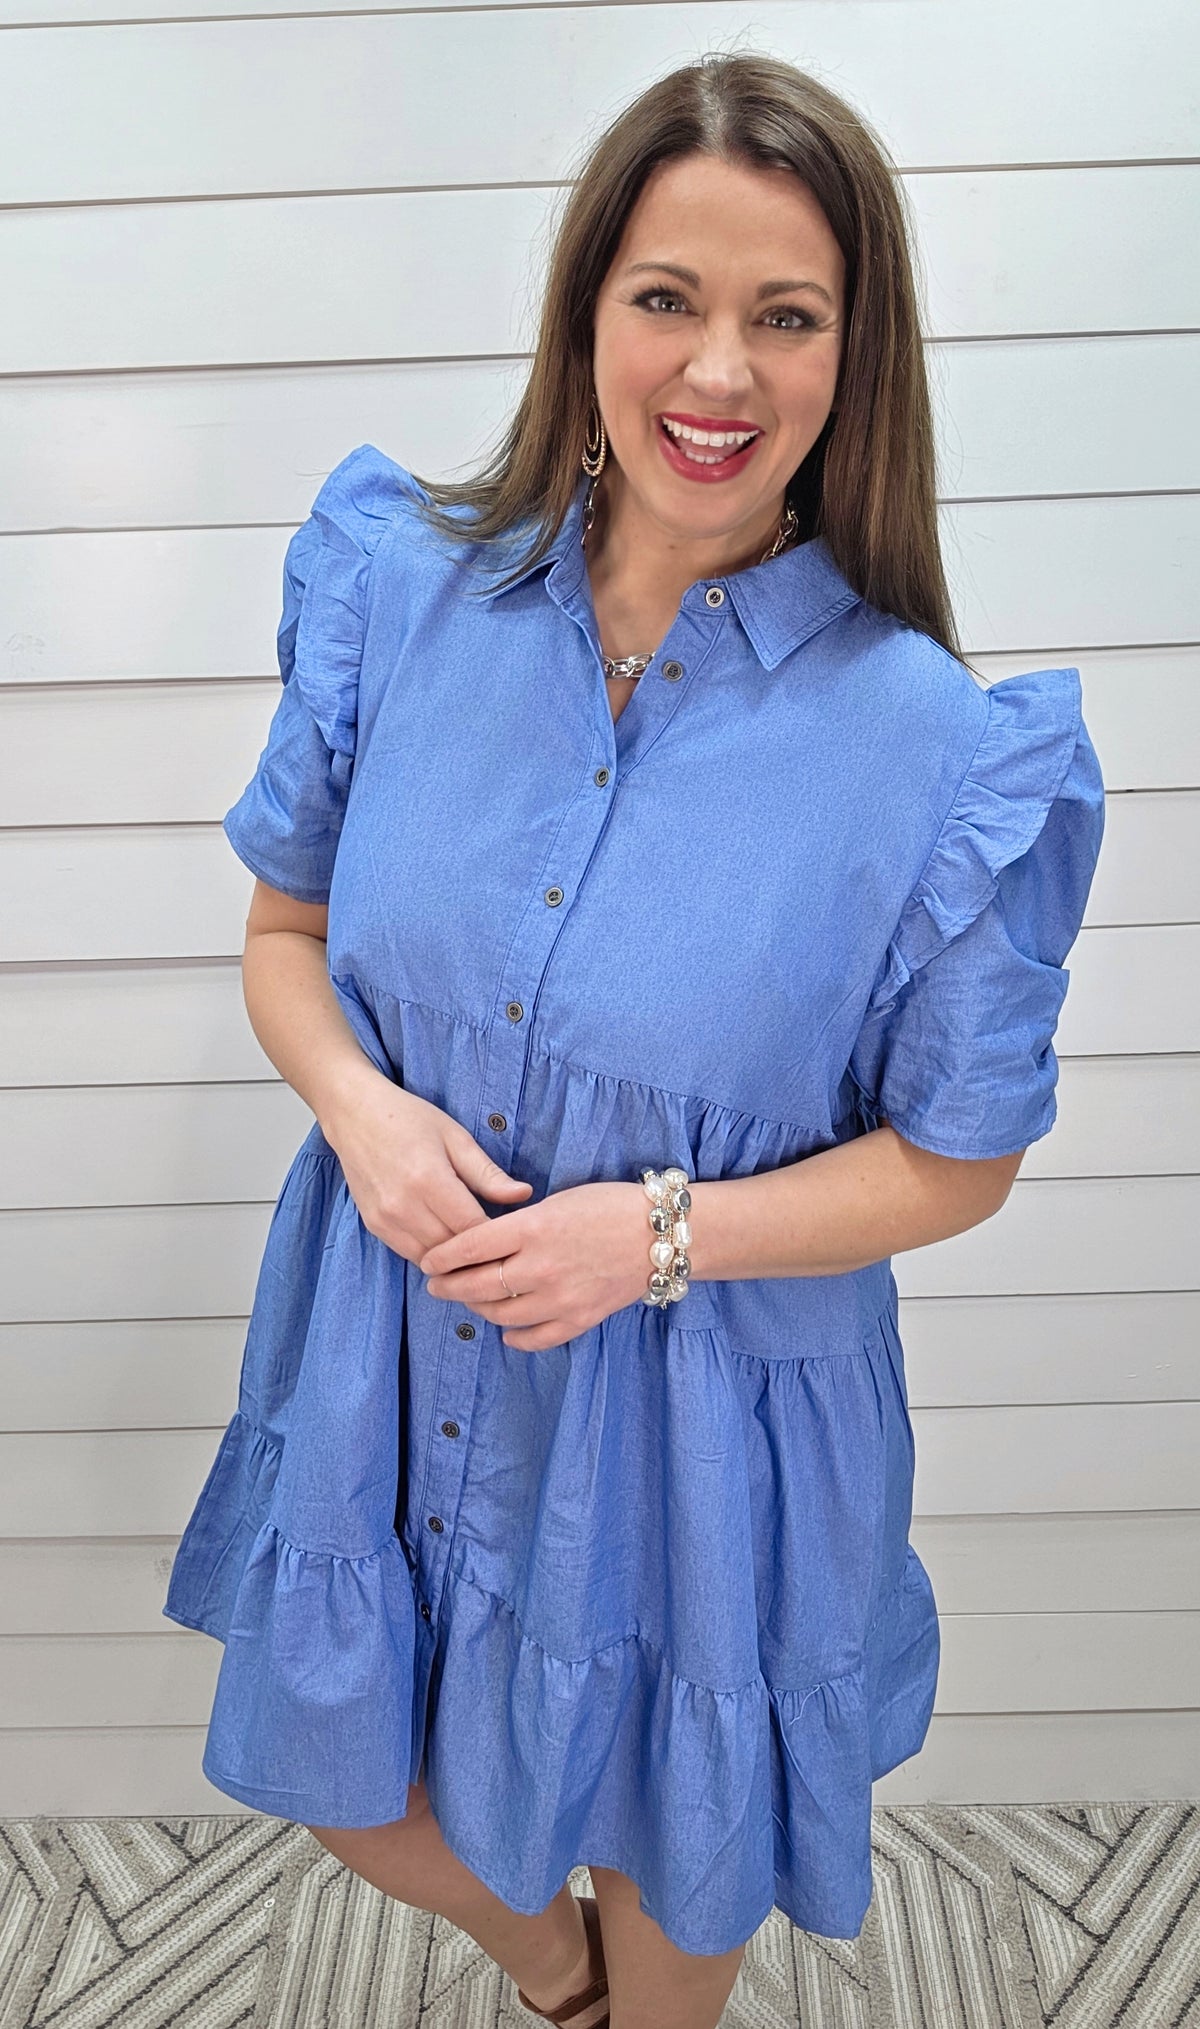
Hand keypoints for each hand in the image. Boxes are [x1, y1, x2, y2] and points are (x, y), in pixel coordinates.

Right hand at [321, 1068, 534, 1263]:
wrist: (355, 1115)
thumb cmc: (409, 1119)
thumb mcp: (456, 1137)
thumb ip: (488, 1173)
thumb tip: (525, 1195)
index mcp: (429, 1180)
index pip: (474, 1229)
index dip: (498, 1237)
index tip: (515, 1234)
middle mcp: (404, 1206)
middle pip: (453, 1250)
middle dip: (479, 1252)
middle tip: (501, 1246)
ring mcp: (385, 1219)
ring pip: (431, 1259)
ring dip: (455, 1258)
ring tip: (477, 1249)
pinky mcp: (374, 1226)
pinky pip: (410, 1254)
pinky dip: (431, 1254)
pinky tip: (447, 1242)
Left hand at [418, 1181, 649, 1351]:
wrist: (660, 1233)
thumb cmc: (607, 1205)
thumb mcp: (556, 1200)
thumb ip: (517, 1224)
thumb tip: (481, 1243)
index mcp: (533, 1227)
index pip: (469, 1246)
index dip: (442, 1257)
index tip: (428, 1261)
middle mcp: (541, 1266)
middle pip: (477, 1285)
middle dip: (449, 1287)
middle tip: (436, 1285)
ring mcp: (560, 1297)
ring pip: (500, 1314)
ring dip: (478, 1309)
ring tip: (471, 1301)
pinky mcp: (579, 1319)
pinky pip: (535, 1338)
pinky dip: (516, 1337)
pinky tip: (508, 1331)